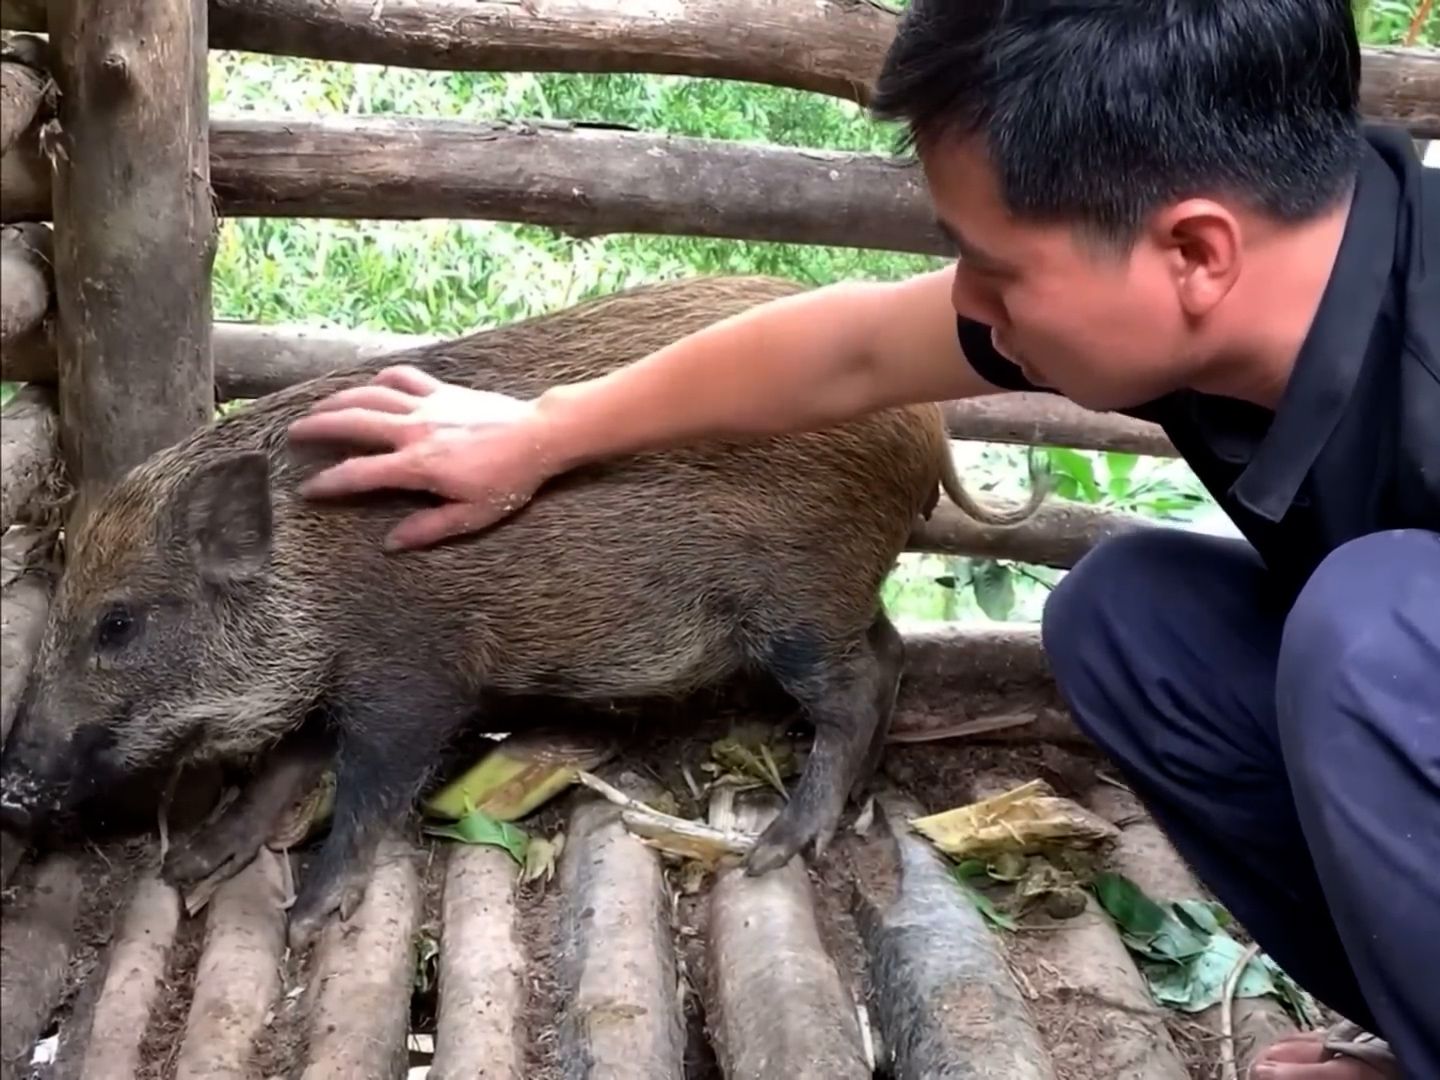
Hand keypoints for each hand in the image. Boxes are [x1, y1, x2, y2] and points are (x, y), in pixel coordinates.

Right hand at [285, 364, 554, 550]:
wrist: (539, 436)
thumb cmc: (509, 480)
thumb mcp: (472, 516)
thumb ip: (429, 528)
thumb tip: (391, 544)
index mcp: (418, 465)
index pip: (360, 473)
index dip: (329, 483)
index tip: (307, 489)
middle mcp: (415, 430)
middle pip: (353, 422)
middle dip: (318, 426)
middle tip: (294, 433)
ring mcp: (428, 405)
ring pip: (372, 394)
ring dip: (340, 398)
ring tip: (319, 406)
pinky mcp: (444, 390)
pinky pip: (406, 377)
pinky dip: (384, 378)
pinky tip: (373, 384)